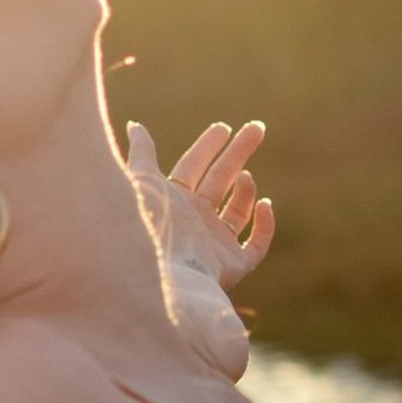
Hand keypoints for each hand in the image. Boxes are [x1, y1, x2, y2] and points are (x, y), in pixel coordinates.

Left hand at [125, 117, 274, 292]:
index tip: (223, 127)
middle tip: (257, 128)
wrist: (167, 276)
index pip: (193, 167)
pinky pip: (257, 244)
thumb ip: (142, 153)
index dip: (207, 146)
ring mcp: (215, 243)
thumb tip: (136, 126)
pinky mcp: (234, 265)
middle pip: (220, 180)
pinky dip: (265, 225)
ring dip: (245, 189)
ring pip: (237, 211)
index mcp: (174, 202)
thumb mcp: (142, 183)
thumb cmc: (152, 228)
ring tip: (245, 175)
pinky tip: (264, 205)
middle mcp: (195, 221)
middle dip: (237, 153)